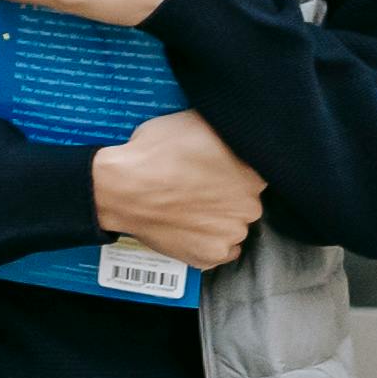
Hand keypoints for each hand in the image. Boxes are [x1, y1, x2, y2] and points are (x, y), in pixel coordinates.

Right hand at [87, 110, 264, 270]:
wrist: (121, 189)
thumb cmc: (154, 152)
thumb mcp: (194, 121)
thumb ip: (224, 131)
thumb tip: (233, 128)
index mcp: (253, 171)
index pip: (255, 170)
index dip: (233, 169)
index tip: (215, 169)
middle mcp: (249, 205)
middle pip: (245, 200)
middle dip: (227, 195)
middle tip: (198, 188)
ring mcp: (231, 234)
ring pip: (234, 226)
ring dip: (219, 219)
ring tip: (189, 208)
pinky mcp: (210, 256)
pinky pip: (222, 250)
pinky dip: (209, 241)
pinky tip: (190, 227)